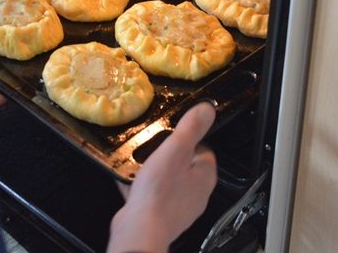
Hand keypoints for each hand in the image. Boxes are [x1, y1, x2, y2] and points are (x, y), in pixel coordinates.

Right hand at [107, 102, 217, 252]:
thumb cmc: (159, 193)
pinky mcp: (160, 215)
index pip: (204, 148)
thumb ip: (191, 127)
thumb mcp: (175, 150)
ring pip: (168, 180)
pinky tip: (130, 181)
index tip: (174, 133)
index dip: (188, 138)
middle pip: (185, 164)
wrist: (140, 229)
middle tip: (154, 147)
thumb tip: (208, 109)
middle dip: (168, 154)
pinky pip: (152, 195)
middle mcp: (196, 193)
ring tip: (141, 162)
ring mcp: (179, 206)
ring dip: (154, 170)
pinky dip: (141, 187)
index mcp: (205, 176)